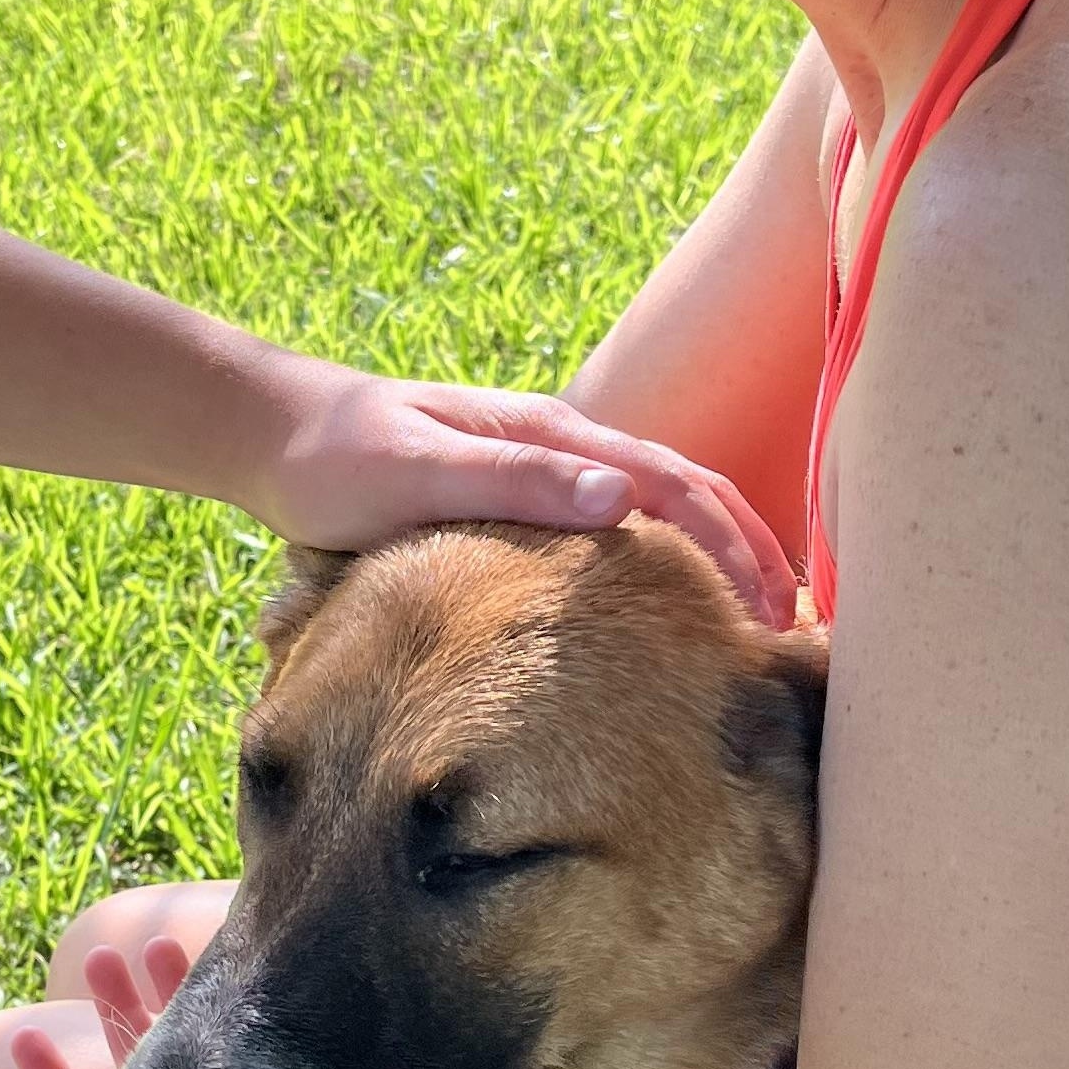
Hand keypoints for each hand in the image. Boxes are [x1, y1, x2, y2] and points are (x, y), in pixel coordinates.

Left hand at [257, 367, 796, 629]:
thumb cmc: (339, 460)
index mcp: (555, 437)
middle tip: (792, 632)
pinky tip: (668, 613)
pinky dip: (660, 565)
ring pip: (657, 512)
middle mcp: (563, 450)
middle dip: (748, 556)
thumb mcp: (422, 470)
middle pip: (685, 496)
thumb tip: (626, 499)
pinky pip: (612, 535)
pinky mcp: (523, 505)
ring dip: (714, 562)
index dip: (733, 547)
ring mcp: (546, 476)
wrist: (276, 438)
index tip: (773, 610)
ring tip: (756, 627)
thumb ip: (518, 480)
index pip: (676, 488)